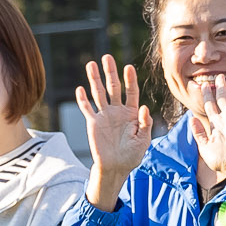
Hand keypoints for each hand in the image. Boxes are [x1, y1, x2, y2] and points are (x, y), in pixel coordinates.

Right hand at [76, 58, 152, 207]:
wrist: (116, 168)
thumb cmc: (132, 155)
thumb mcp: (143, 140)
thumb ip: (145, 124)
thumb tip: (144, 107)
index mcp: (131, 113)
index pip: (131, 92)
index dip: (130, 80)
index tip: (128, 67)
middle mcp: (117, 111)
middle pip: (113, 87)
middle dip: (110, 72)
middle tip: (107, 57)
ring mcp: (104, 116)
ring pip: (98, 93)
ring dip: (94, 79)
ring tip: (91, 64)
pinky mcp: (93, 123)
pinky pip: (87, 109)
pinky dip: (83, 100)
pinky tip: (80, 89)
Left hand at [189, 71, 225, 191]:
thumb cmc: (220, 160)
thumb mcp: (204, 146)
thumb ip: (198, 132)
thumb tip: (191, 118)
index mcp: (216, 123)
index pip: (210, 106)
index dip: (205, 96)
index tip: (200, 86)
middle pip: (223, 98)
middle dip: (220, 87)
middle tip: (218, 76)